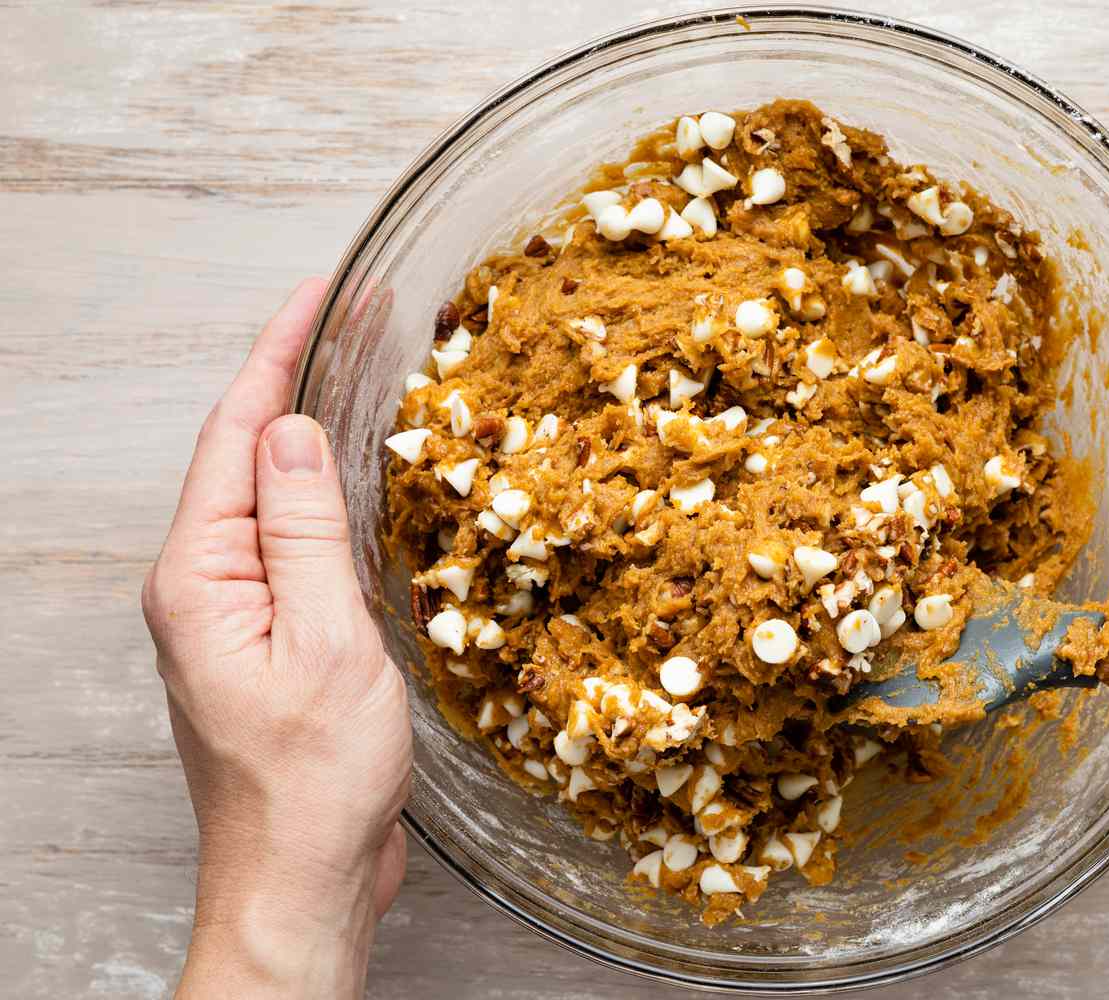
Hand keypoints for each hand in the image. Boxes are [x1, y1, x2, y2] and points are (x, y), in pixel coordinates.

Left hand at [141, 279, 411, 997]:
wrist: (301, 879)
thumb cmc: (312, 780)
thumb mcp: (322, 643)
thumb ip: (303, 533)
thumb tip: (291, 435)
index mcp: (199, 577)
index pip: (234, 436)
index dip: (276, 356)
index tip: (321, 294)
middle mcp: (202, 585)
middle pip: (243, 456)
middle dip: (294, 379)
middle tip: (354, 318)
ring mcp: (231, 613)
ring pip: (269, 498)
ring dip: (310, 434)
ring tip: (359, 376)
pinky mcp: (266, 639)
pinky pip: (290, 544)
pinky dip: (324, 497)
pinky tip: (357, 481)